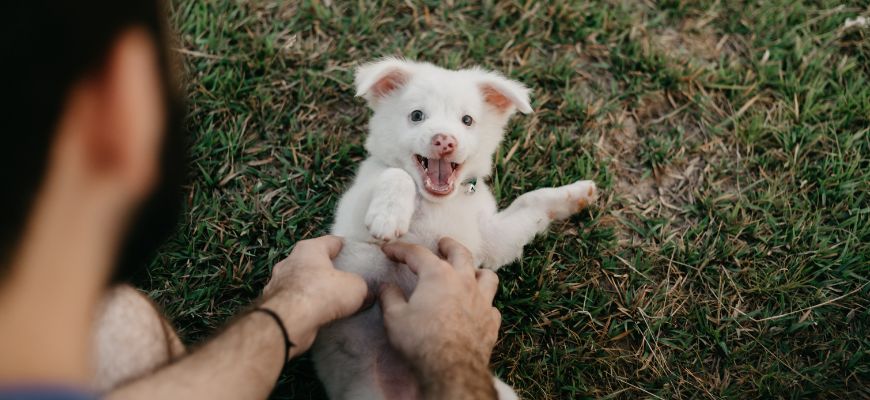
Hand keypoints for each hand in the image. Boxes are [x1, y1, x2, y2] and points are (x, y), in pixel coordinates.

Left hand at [261, 235, 367, 355]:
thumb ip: (362, 286)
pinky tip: (316, 316)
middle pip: (315, 261)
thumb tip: (365, 294)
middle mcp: (290, 261)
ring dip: (315, 290)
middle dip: (329, 271)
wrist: (290, 320)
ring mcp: (278, 282)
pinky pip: (294, 301)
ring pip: (302, 282)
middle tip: (345, 281)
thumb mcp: (356, 287)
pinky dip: (304, 306)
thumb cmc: (322, 293)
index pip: (332, 241)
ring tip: (332, 302)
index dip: (346, 248)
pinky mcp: (274, 303)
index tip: (356, 255)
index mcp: (309, 248)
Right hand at [379, 237, 500, 398]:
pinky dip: (484, 302)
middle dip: (449, 245)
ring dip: (477, 270)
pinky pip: (491, 305)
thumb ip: (390, 297)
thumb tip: (386, 286)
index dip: (400, 250)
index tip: (389, 250)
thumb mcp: (395, 317)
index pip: (417, 254)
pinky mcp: (491, 321)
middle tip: (442, 243)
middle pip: (460, 253)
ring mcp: (482, 300)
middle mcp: (464, 281)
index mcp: (438, 275)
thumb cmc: (420, 340)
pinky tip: (476, 308)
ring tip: (469, 272)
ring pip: (487, 275)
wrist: (451, 368)